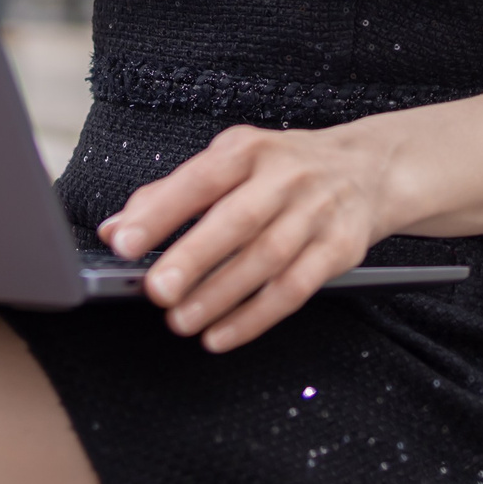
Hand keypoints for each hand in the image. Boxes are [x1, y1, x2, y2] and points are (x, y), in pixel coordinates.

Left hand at [97, 121, 400, 352]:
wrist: (367, 169)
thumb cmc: (282, 168)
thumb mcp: (229, 163)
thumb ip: (170, 195)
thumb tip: (116, 229)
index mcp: (247, 150)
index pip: (199, 180)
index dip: (160, 212)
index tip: (124, 242)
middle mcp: (284, 177)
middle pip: (236, 221)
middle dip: (192, 258)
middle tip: (156, 290)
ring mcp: (315, 213)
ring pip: (265, 260)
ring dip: (220, 296)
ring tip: (182, 321)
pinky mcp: (339, 249)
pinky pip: (295, 289)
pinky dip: (255, 317)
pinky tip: (222, 333)